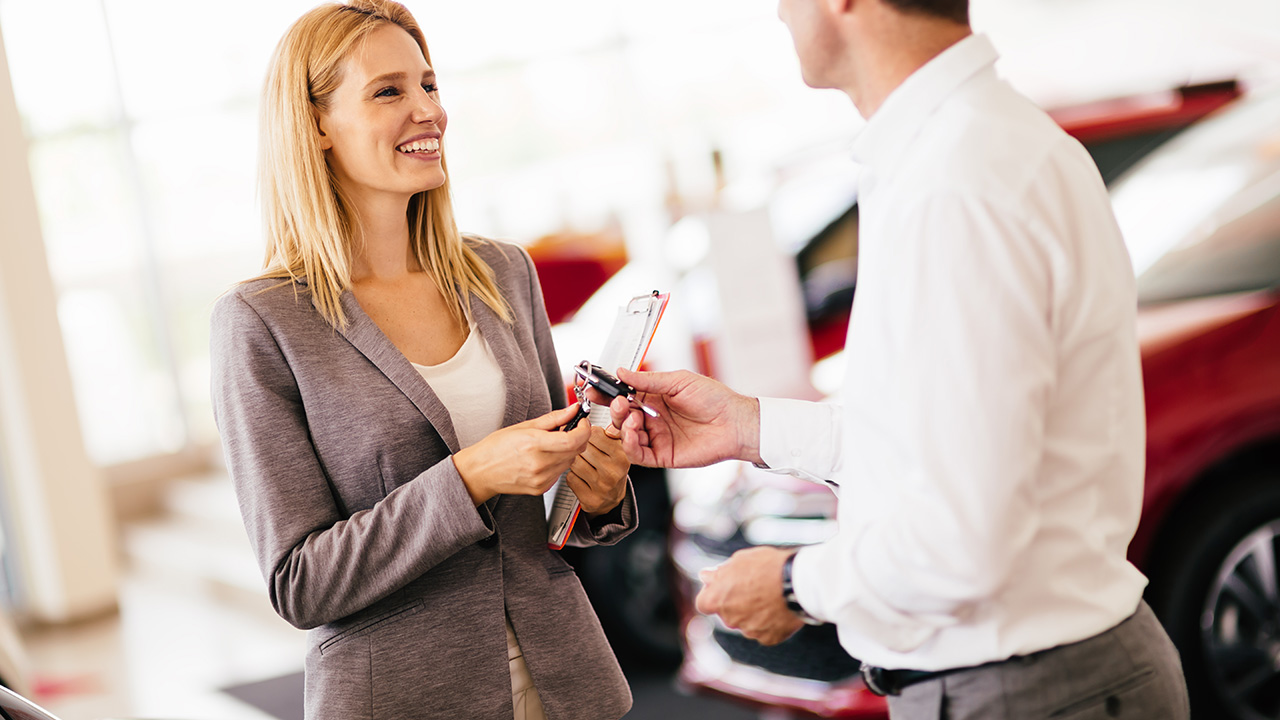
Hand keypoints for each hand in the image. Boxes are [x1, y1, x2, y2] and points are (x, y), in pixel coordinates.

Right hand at [452, 405, 590, 504]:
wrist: (480, 472)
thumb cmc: (496, 448)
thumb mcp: (524, 427)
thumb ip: (553, 419)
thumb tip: (573, 410)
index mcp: (534, 445)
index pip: (573, 440)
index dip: (584, 430)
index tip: (582, 422)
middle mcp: (539, 465)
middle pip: (575, 451)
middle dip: (578, 438)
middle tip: (569, 429)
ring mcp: (541, 479)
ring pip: (570, 462)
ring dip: (568, 450)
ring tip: (551, 444)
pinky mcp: (541, 488)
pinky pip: (560, 472)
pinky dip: (558, 462)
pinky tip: (545, 457)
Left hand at [565, 425, 630, 515]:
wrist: (613, 498)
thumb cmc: (613, 469)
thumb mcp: (618, 448)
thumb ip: (609, 432)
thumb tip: (589, 421)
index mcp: (622, 455)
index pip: (594, 433)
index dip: (587, 432)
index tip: (587, 435)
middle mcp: (613, 471)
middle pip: (582, 448)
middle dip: (580, 447)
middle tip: (585, 450)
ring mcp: (601, 486)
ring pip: (574, 462)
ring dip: (574, 460)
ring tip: (583, 462)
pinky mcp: (589, 498)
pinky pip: (570, 478)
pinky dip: (572, 475)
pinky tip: (580, 476)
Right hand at [597, 368, 761, 468]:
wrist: (735, 423)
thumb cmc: (714, 399)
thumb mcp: (678, 381)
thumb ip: (648, 380)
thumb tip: (621, 372)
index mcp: (654, 398)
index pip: (623, 396)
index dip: (607, 394)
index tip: (593, 388)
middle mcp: (652, 418)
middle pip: (621, 417)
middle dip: (615, 410)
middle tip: (619, 403)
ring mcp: (656, 437)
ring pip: (626, 436)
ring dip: (623, 426)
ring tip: (634, 418)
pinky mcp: (662, 455)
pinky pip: (637, 454)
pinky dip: (630, 444)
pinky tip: (635, 433)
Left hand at [695, 546, 803, 645]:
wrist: (798, 583)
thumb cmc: (767, 566)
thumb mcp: (740, 560)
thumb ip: (720, 572)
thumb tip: (705, 576)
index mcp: (716, 600)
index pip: (703, 603)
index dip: (712, 594)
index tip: (724, 586)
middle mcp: (729, 620)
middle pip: (727, 613)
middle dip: (735, 602)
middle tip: (754, 586)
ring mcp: (749, 631)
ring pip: (746, 623)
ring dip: (753, 613)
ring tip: (771, 594)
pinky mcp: (768, 638)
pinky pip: (765, 631)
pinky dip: (769, 622)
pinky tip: (780, 608)